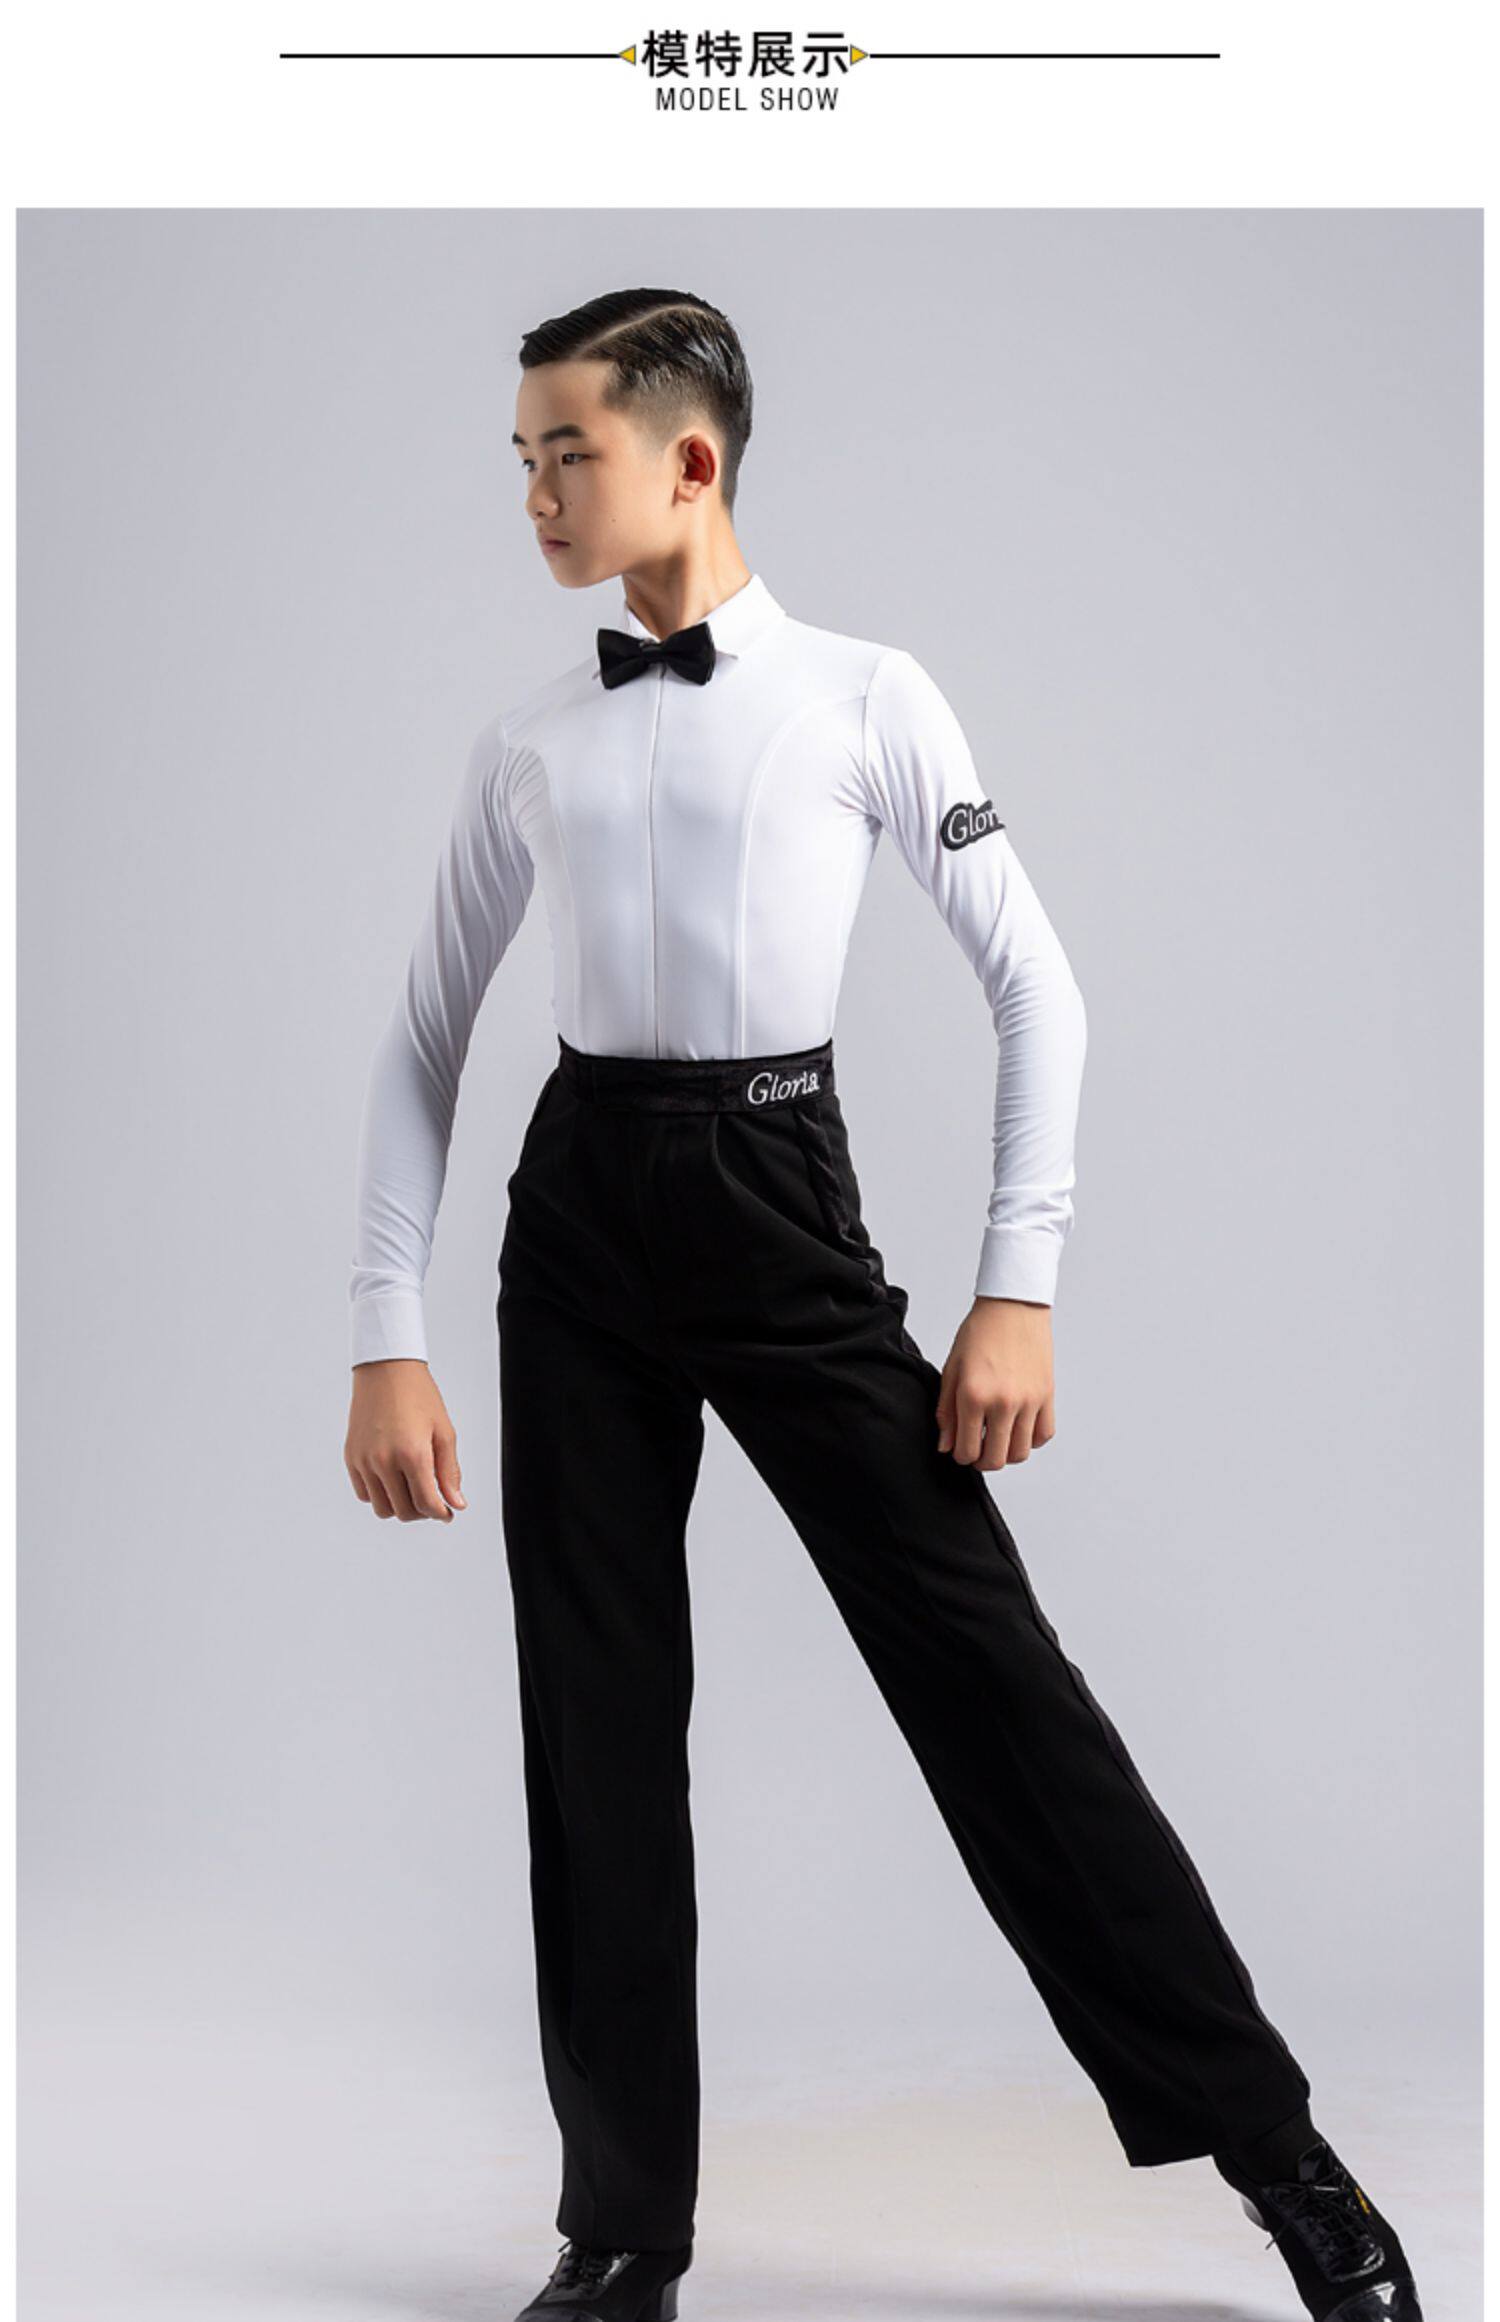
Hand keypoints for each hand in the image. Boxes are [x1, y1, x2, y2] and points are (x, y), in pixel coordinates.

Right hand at [344, 1359, 465, 1521]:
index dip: (441, 1514)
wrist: (386, 1370)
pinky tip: (394, 1480)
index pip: (427, 1504)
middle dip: (423, 1512)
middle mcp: (384, 1461)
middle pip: (405, 1512)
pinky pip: (364, 1494)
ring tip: (413, 1490)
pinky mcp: (351, 1458)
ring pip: (382, 1508)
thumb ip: (450, 1471)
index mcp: (412, 1454)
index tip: (448, 1513)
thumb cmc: (418, 1395)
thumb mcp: (444, 1432)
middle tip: (433, 1500)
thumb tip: (455, 1502)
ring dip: (400, 1506)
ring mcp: (364, 1461)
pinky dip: (380, 1495)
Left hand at [935, 1298, 1055, 1470]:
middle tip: (977, 1451)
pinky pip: (1042, 1435)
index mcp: (974, 1396)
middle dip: (982, 1461)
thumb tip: (946, 1446)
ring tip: (997, 1439)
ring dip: (1006, 1453)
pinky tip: (1018, 1428)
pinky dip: (1030, 1440)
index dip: (960, 1456)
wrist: (1012, 1307)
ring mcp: (1028, 1401)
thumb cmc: (980, 1333)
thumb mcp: (952, 1370)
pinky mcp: (1047, 1396)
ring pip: (1020, 1453)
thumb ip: (947, 1412)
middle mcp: (1003, 1403)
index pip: (967, 1451)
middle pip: (995, 1459)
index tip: (960, 1449)